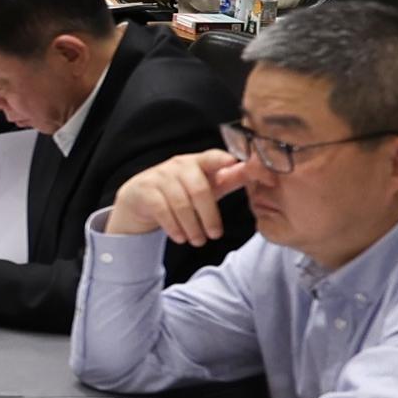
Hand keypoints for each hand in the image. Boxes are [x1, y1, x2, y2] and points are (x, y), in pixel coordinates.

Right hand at [105, 148, 249, 245]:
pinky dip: (173, 227)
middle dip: (209, 216)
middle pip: (199, 189)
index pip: (211, 157)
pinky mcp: (144, 190)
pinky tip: (180, 237)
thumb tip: (259, 173)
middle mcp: (178, 165)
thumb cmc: (180, 192)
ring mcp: (159, 176)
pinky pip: (161, 209)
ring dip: (192, 226)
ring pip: (181, 203)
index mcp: (198, 162)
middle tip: (215, 235)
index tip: (232, 162)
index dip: (222, 159)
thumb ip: (229, 179)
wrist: (139, 199)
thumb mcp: (206, 185)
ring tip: (198, 241)